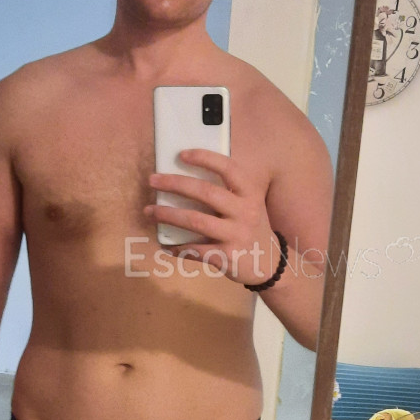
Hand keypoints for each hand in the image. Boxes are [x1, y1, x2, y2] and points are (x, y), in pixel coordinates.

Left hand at [145, 149, 281, 285]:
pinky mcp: (227, 257)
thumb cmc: (251, 228)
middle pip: (205, 192)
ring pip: (195, 220)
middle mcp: (245, 211)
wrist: (269, 264)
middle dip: (174, 184)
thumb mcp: (249, 205)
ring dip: (168, 214)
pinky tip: (166, 245)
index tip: (181, 154)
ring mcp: (236, 235)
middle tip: (153, 180)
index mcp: (250, 193)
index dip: (204, 158)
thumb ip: (227, 191)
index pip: (228, 168)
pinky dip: (177, 248)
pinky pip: (195, 250)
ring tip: (149, 211)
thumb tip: (186, 176)